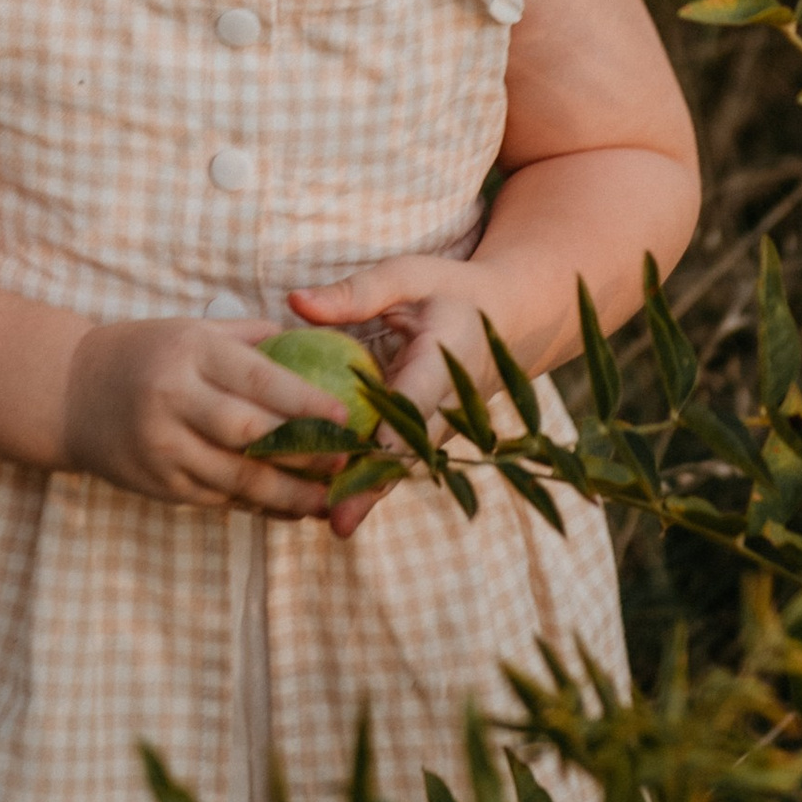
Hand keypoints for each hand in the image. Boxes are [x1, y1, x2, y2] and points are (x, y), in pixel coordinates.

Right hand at [61, 316, 350, 516]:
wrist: (72, 393)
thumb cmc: (148, 352)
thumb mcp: (194, 330)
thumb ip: (253, 340)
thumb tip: (320, 343)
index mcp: (191, 352)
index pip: (257, 379)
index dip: (305, 402)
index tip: (345, 418)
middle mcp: (174, 399)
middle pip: (250, 435)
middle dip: (305, 454)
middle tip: (348, 464)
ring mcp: (163, 447)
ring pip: (237, 480)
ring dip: (288, 495)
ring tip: (328, 501)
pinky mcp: (158, 484)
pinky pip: (217, 500)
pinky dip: (257, 507)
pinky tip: (289, 508)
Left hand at [285, 257, 495, 537]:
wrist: (506, 320)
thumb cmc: (449, 291)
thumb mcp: (407, 276)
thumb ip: (356, 292)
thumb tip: (295, 303)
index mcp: (443, 359)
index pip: (416, 400)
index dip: (392, 431)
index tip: (365, 456)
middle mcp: (449, 403)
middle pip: (409, 449)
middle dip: (375, 483)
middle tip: (338, 519)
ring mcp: (443, 426)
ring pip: (406, 465)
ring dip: (372, 494)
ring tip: (333, 524)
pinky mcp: (431, 437)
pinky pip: (400, 461)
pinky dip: (371, 484)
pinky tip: (334, 509)